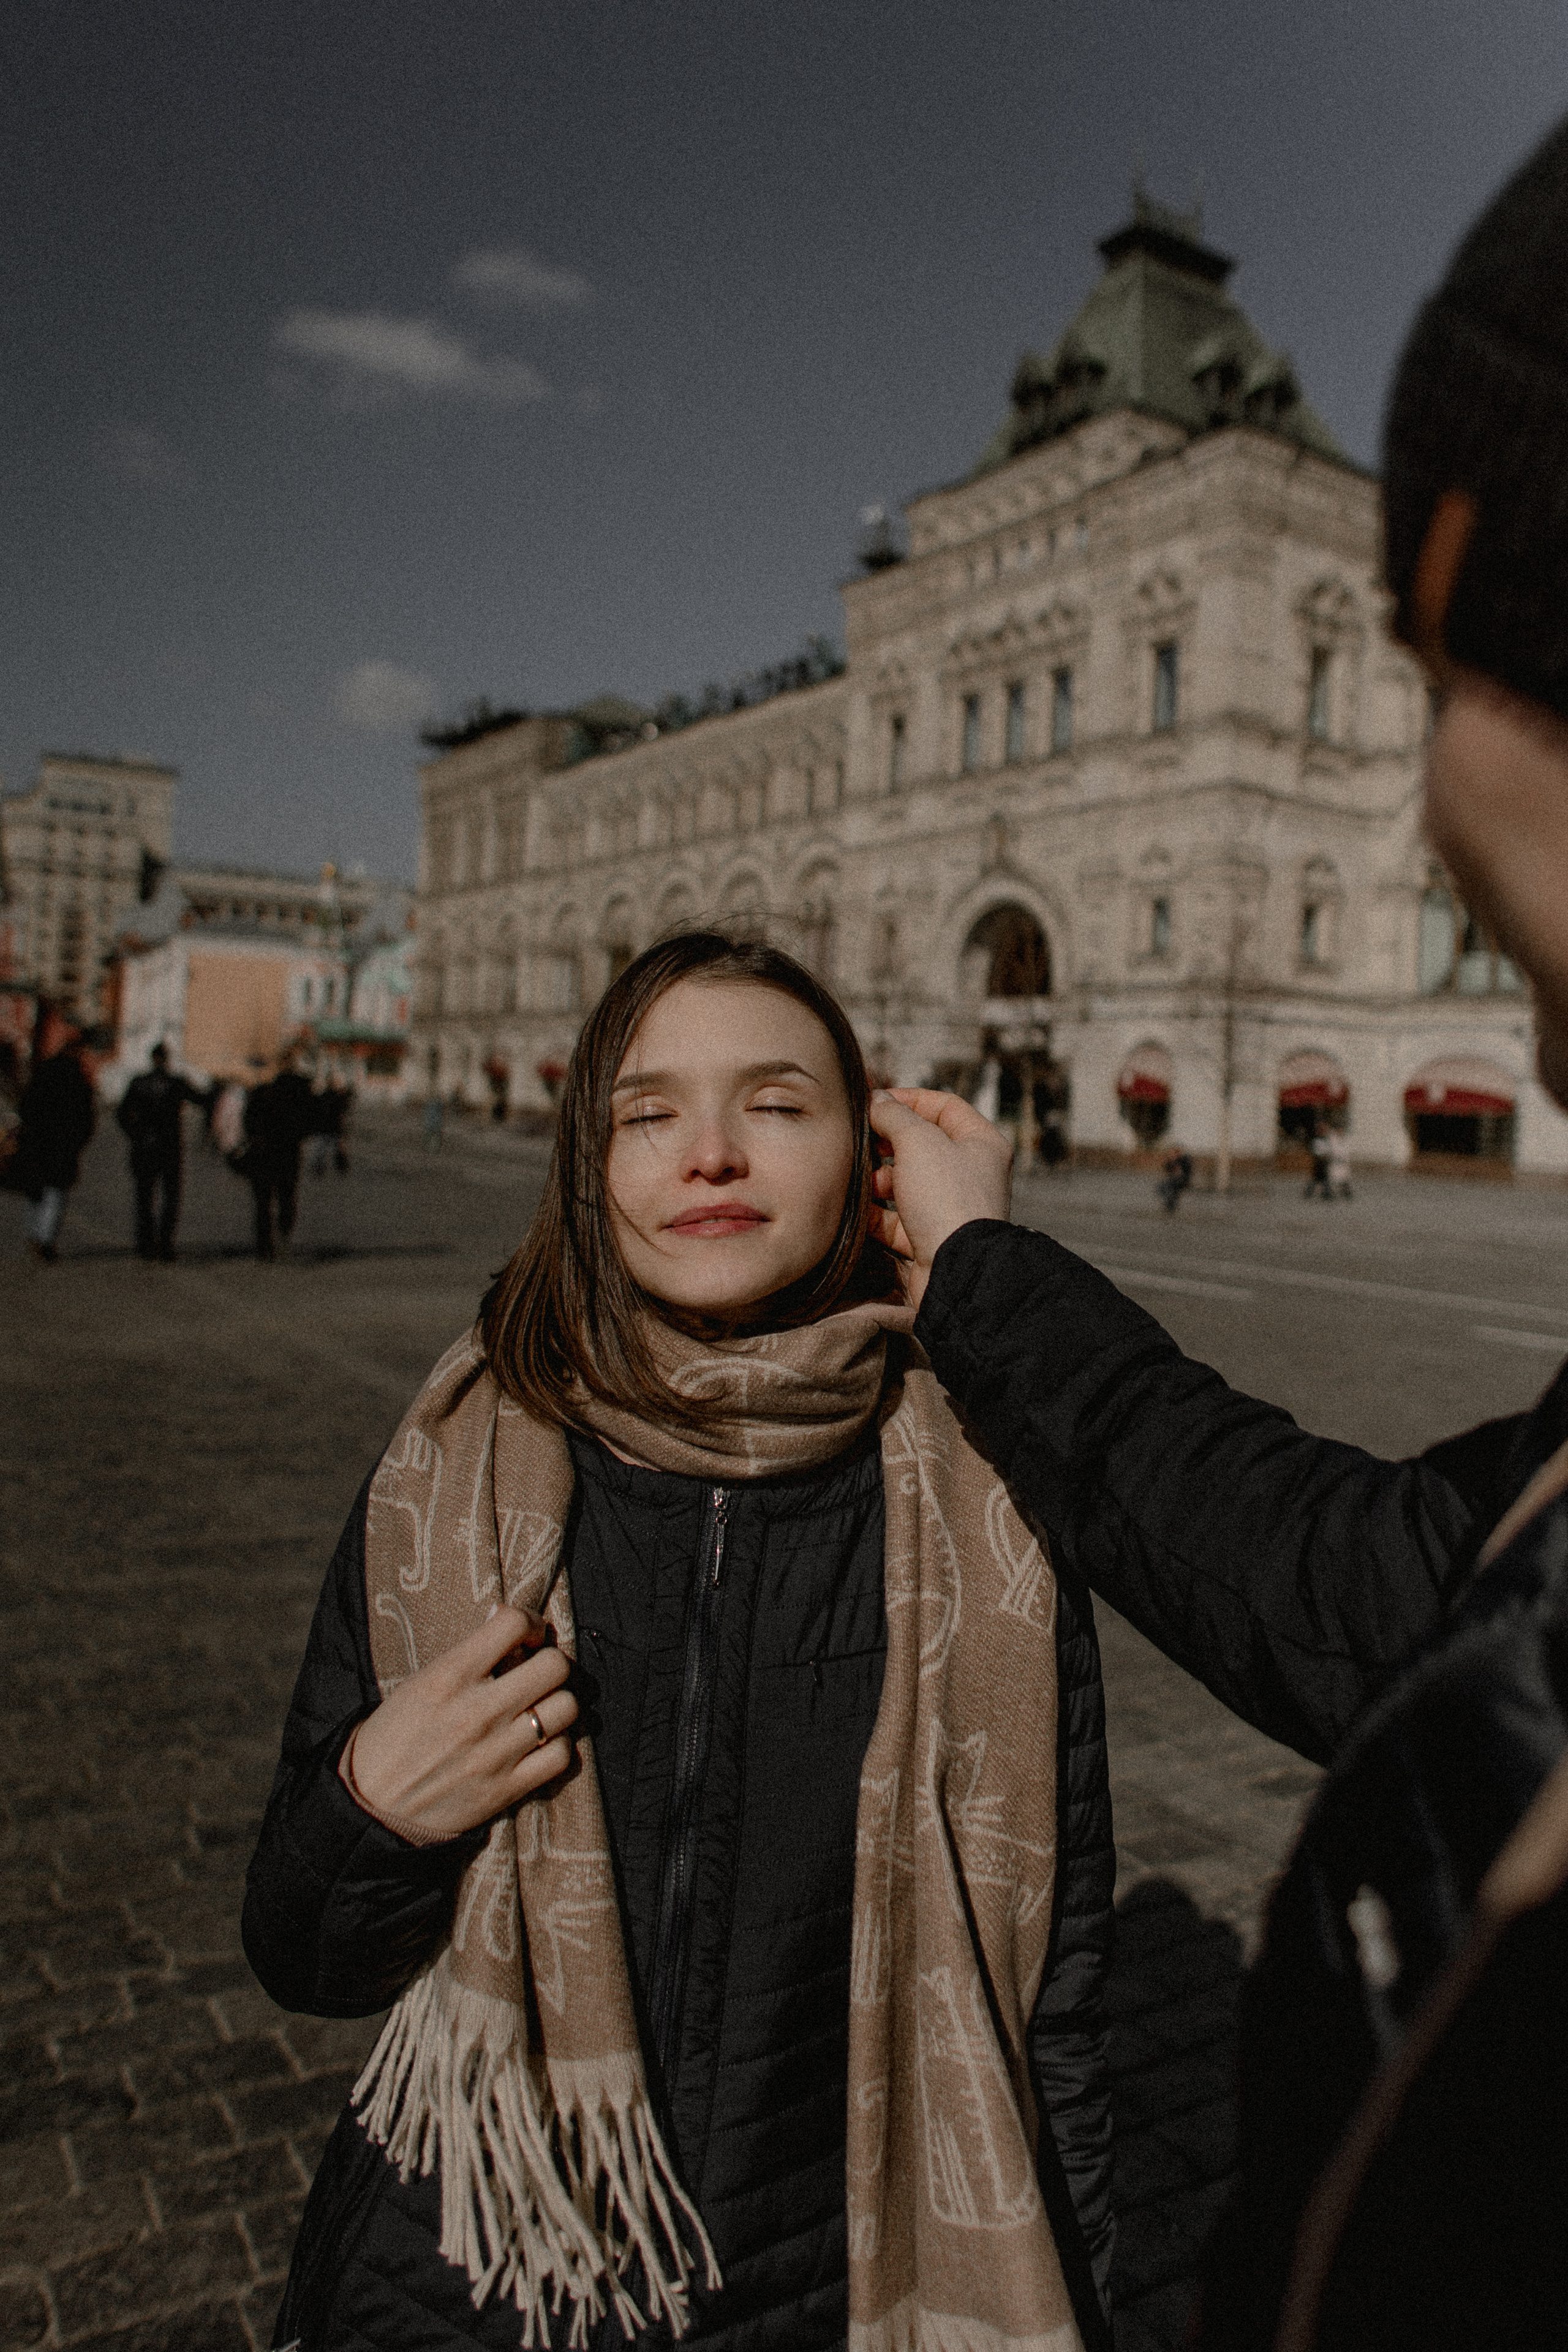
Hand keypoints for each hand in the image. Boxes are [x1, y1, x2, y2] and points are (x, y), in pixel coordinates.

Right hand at [349, 1605, 577, 1839]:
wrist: (371, 1805)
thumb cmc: (393, 1738)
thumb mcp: (419, 1684)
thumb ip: (465, 1656)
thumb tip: (503, 1618)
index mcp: (449, 1676)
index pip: (512, 1624)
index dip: (529, 1622)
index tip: (526, 1636)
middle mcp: (478, 1711)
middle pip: (554, 1665)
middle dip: (551, 1663)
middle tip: (538, 1673)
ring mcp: (496, 1751)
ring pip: (567, 1708)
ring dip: (559, 1703)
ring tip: (541, 1708)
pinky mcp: (507, 1788)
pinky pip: (562, 1755)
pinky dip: (558, 1745)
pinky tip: (540, 1743)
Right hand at [868, 1088, 1012, 1307]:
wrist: (956, 1269)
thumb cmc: (948, 1200)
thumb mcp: (918, 1142)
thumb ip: (894, 1116)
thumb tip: (878, 1101)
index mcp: (981, 1144)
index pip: (944, 1106)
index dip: (909, 1099)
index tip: (876, 1102)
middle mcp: (971, 1174)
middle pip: (923, 1145)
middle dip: (889, 1142)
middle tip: (864, 1140)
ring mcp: (951, 1208)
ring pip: (907, 1183)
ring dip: (880, 1180)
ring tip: (865, 1181)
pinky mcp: (932, 1239)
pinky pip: (898, 1220)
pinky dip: (877, 1214)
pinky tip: (859, 1210)